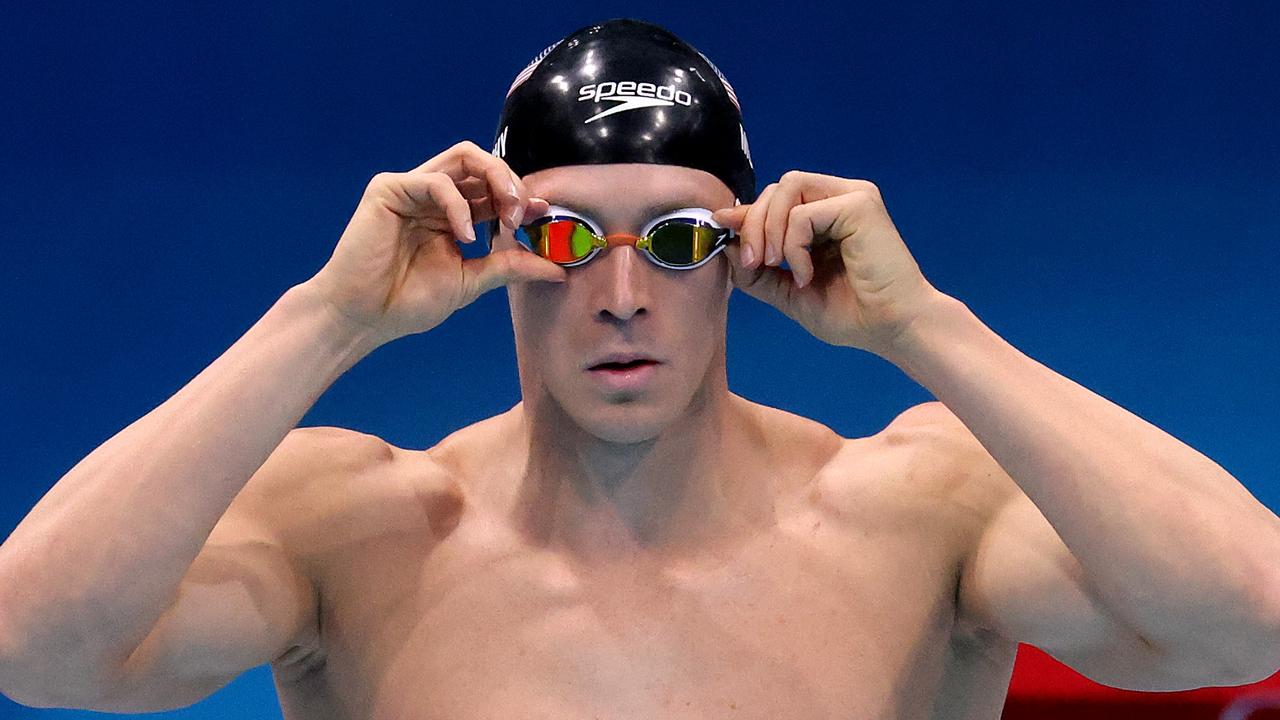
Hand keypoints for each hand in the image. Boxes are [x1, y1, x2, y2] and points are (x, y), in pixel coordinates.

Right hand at [305, 141, 565, 346]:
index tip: (544, 214)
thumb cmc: (408, 301)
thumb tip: (558, 270)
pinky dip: (459, 205)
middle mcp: (435, 195)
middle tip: (525, 213)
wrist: (364, 317)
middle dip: (512, 183)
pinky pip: (436, 181)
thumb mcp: (471, 281)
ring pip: (464, 157)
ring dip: (495, 180)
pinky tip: (465, 236)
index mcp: (454, 214)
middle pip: (483, 163)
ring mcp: (412, 188)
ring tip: (506, 216)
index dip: (522, 196)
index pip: (495, 189)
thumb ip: (510, 267)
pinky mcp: (389, 189)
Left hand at [712, 171, 946, 355]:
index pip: (777, 200)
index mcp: (826, 216)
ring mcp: (852, 197)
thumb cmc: (853, 315)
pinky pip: (804, 213)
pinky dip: (794, 245)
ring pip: (787, 188)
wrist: (893, 329)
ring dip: (770, 228)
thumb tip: (727, 247)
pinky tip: (808, 274)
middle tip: (755, 263)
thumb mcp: (791, 294)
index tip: (720, 228)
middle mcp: (839, 198)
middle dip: (754, 224)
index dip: (745, 212)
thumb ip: (759, 272)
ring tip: (777, 265)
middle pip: (777, 188)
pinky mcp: (860, 204)